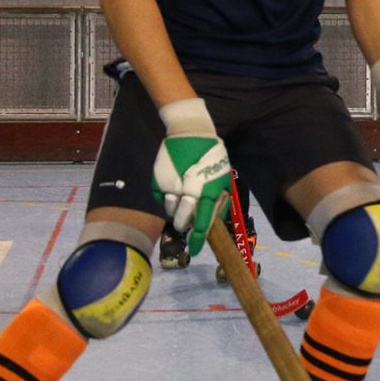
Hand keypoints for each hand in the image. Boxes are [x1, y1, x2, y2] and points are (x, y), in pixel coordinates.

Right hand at [151, 99, 230, 254]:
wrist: (190, 132)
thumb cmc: (210, 155)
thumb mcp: (221, 177)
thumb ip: (218, 199)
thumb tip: (214, 220)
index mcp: (207, 190)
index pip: (203, 221)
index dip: (198, 237)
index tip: (195, 249)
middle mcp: (188, 191)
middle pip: (183, 219)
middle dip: (185, 224)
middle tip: (186, 223)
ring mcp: (170, 186)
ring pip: (170, 210)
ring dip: (175, 210)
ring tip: (181, 197)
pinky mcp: (158, 181)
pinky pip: (160, 199)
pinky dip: (165, 198)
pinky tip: (173, 187)